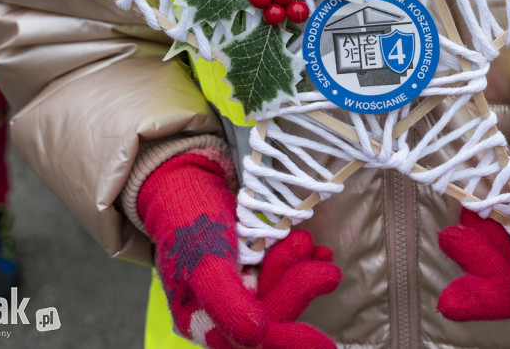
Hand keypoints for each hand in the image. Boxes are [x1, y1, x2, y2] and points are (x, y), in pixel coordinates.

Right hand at [138, 154, 339, 347]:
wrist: (183, 177)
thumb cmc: (186, 218)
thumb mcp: (203, 260)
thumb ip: (226, 301)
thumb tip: (256, 338)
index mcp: (199, 319)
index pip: (250, 340)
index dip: (287, 340)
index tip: (324, 344)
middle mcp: (219, 310)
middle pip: (269, 317)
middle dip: (297, 291)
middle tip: (325, 268)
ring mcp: (236, 288)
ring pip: (279, 295)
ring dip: (301, 273)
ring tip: (311, 245)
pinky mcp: (250, 267)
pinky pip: (281, 276)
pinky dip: (301, 263)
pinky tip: (318, 251)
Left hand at [438, 115, 509, 320]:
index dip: (489, 299)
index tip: (449, 304)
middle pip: (509, 286)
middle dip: (477, 265)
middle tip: (448, 239)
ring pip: (502, 266)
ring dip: (478, 247)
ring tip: (454, 229)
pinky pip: (503, 249)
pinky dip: (487, 235)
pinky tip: (472, 218)